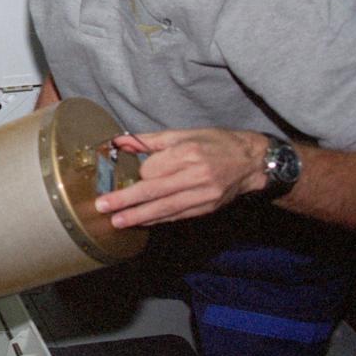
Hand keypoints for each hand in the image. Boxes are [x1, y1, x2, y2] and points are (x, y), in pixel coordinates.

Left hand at [94, 128, 267, 227]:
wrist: (252, 161)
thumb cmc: (215, 143)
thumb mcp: (183, 134)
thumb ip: (148, 141)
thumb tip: (118, 142)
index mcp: (188, 153)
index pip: (153, 168)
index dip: (140, 172)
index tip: (134, 172)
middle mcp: (196, 175)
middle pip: (154, 190)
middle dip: (126, 200)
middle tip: (103, 207)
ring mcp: (203, 194)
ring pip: (165, 208)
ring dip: (139, 216)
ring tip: (118, 222)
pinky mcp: (207, 207)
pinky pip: (177, 215)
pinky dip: (158, 219)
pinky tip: (142, 222)